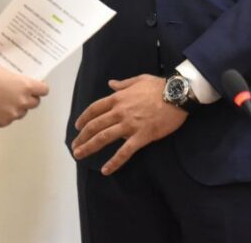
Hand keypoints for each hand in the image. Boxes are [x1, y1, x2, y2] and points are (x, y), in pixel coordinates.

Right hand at [0, 64, 48, 127]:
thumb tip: (19, 82)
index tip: (37, 87)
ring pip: (22, 112)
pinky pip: (10, 119)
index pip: (43, 90)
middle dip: (29, 98)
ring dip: (18, 107)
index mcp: (25, 86)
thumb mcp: (3, 71)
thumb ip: (16, 79)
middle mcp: (22, 101)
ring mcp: (13, 113)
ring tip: (5, 100)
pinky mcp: (3, 122)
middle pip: (35, 102)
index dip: (40, 88)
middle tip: (19, 93)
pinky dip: (6, 114)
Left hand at [70, 75, 187, 174]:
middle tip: (74, 146)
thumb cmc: (159, 86)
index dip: (84, 118)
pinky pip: (124, 152)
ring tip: (79, 155)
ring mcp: (129, 125)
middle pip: (95, 126)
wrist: (176, 94)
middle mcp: (119, 112)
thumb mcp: (138, 80)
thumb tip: (111, 84)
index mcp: (118, 98)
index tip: (77, 127)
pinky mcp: (141, 137)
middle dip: (82, 137)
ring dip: (89, 148)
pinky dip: (114, 162)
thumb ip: (122, 84)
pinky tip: (106, 170)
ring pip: (104, 138)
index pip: (94, 109)